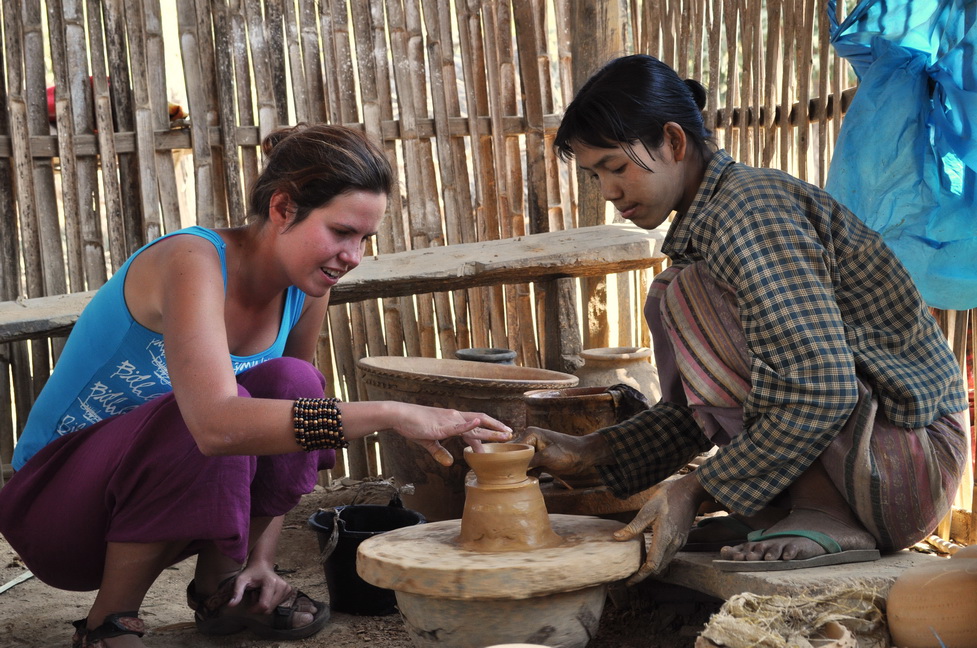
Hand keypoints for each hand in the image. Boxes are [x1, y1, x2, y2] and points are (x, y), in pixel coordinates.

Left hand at [228, 562, 290, 612]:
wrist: (262, 565)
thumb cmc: (251, 573)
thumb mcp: (241, 580)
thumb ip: (236, 592)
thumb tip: (231, 605)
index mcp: (271, 582)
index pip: (264, 605)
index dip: (254, 608)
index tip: (250, 600)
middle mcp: (282, 586)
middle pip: (269, 609)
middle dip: (259, 606)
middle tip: (255, 594)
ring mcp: (287, 588)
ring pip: (273, 608)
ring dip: (264, 605)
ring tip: (260, 593)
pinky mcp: (289, 591)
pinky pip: (278, 605)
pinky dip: (270, 603)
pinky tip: (267, 594)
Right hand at [393, 403, 512, 466]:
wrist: (400, 416)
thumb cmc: (414, 426)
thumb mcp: (429, 442)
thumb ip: (440, 452)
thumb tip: (450, 462)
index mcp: (453, 421)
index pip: (475, 426)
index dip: (489, 431)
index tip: (501, 436)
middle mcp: (454, 418)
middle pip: (481, 421)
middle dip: (496, 429)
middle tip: (511, 434)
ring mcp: (449, 421)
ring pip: (475, 424)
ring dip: (491, 430)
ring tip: (505, 434)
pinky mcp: (441, 426)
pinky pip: (457, 426)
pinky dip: (468, 426)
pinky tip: (478, 424)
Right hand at [511, 427, 609, 482]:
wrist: (584, 456)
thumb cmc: (567, 452)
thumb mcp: (546, 457)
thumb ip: (529, 462)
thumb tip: (514, 470)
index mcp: (530, 434)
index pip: (512, 447)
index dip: (508, 459)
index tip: (504, 472)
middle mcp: (530, 440)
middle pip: (515, 455)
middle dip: (513, 466)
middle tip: (509, 478)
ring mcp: (535, 451)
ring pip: (521, 463)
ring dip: (521, 472)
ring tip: (517, 481)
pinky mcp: (540, 460)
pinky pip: (529, 468)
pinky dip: (528, 475)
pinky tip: (526, 482)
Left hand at [612, 471, 707, 583]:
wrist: (690, 491)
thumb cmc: (668, 497)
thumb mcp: (647, 510)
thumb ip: (633, 526)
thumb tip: (617, 537)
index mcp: (664, 538)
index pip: (652, 565)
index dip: (640, 576)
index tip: (629, 582)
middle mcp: (674, 544)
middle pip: (658, 567)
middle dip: (644, 574)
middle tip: (628, 574)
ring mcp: (680, 542)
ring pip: (664, 562)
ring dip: (652, 567)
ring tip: (636, 565)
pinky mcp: (682, 539)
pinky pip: (669, 555)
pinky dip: (658, 559)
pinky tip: (648, 552)